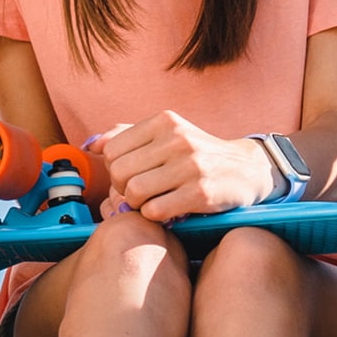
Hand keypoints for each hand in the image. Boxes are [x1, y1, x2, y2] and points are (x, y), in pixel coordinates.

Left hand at [92, 111, 274, 221]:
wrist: (246, 170)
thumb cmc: (198, 155)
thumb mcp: (167, 135)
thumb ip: (127, 136)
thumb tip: (90, 145)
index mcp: (165, 121)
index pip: (112, 150)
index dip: (116, 169)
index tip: (133, 175)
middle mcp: (177, 139)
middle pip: (119, 173)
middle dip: (123, 189)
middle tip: (140, 193)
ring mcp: (190, 166)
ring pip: (134, 193)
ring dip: (138, 205)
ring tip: (153, 201)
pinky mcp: (200, 193)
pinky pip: (155, 211)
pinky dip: (155, 216)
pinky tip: (169, 210)